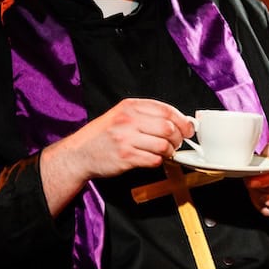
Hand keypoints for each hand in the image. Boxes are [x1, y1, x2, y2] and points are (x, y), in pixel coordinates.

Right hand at [40, 99, 193, 213]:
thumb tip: (179, 121)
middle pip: (168, 127)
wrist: (80, 153)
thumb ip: (147, 115)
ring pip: (163, 145)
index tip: (188, 128)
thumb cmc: (103, 136)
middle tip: (177, 143)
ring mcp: (126, 139)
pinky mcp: (125, 157)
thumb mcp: (121, 115)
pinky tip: (153, 159)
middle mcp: (128, 120)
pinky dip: (158, 161)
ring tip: (165, 153)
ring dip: (169, 151)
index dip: (182, 120)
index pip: (166, 109)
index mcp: (130, 106)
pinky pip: (153, 160)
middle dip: (178, 138)